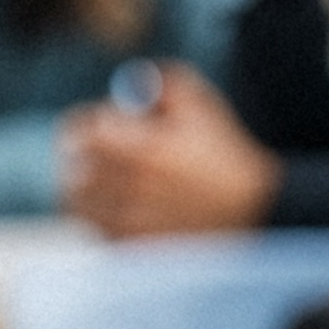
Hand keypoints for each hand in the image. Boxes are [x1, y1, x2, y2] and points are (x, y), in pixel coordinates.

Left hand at [59, 64, 278, 237]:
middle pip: (72, 170)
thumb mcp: (201, 105)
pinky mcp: (135, 249)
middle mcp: (132, 190)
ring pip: (77, 204)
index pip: (80, 133)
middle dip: (81, 157)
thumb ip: (162, 82)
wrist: (256, 212)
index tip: (98, 126)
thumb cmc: (226, 155)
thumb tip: (129, 79)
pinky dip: (97, 217)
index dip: (85, 126)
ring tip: (107, 180)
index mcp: (143, 150)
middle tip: (97, 153)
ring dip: (84, 188)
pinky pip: (95, 230)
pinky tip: (122, 207)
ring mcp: (130, 224)